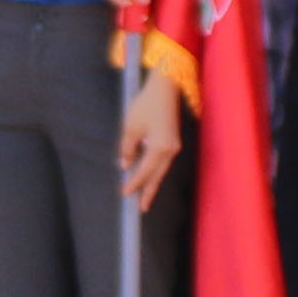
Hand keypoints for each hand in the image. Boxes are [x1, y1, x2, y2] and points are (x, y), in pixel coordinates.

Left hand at [119, 69, 185, 208]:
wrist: (164, 89)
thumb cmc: (146, 105)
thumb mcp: (131, 127)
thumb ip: (127, 148)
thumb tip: (125, 165)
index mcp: (160, 148)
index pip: (144, 171)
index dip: (133, 183)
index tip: (124, 193)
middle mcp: (170, 150)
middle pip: (157, 176)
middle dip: (149, 191)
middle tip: (142, 207)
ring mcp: (174, 146)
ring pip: (162, 170)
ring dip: (153, 182)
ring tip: (145, 196)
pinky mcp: (173, 141)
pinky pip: (164, 162)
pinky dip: (156, 171)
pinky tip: (150, 176)